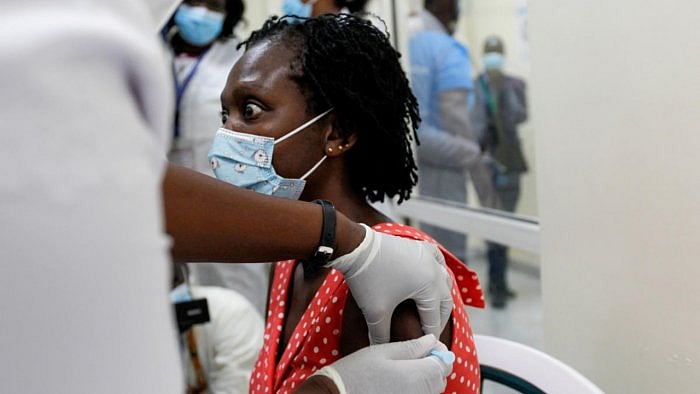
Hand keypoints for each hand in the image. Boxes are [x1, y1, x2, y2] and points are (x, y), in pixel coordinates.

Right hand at [311, 335, 452, 393]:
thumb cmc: (355, 373)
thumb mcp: (381, 352)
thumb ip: (411, 347)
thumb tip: (432, 340)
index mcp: (416, 376)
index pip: (444, 365)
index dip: (439, 353)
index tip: (428, 346)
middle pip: (440, 380)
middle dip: (432, 366)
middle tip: (413, 356)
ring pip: (430, 391)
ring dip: (424, 379)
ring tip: (402, 370)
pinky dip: (415, 390)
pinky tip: (397, 384)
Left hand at [327, 224, 452, 343]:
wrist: (357, 248)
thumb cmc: (368, 280)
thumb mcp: (375, 312)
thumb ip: (381, 336)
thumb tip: (382, 350)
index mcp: (429, 288)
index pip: (433, 319)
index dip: (429, 335)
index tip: (426, 348)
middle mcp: (435, 272)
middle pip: (445, 302)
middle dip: (439, 319)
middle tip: (430, 332)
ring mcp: (430, 257)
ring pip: (445, 281)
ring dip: (442, 297)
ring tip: (433, 310)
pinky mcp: (421, 247)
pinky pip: (439, 261)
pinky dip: (440, 273)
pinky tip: (435, 278)